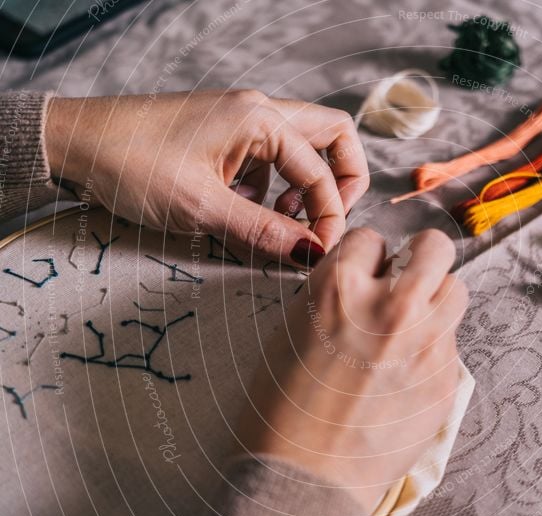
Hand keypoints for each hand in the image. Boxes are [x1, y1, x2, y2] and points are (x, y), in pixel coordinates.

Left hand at [44, 90, 368, 266]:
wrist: (74, 144)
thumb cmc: (130, 164)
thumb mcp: (202, 207)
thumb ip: (263, 232)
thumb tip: (312, 254)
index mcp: (260, 119)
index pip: (322, 171)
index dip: (330, 216)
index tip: (320, 252)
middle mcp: (259, 111)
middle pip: (332, 136)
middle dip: (342, 180)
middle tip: (327, 221)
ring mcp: (242, 120)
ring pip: (303, 147)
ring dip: (306, 185)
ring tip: (280, 219)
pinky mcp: (225, 134)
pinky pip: (270, 158)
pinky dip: (272, 186)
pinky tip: (244, 210)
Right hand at [235, 228, 467, 510]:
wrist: (303, 478)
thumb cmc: (281, 409)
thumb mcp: (292, 330)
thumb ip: (336, 295)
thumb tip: (368, 279)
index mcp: (340, 288)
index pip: (372, 238)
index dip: (367, 258)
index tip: (365, 273)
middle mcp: (390, 307)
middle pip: (435, 247)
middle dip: (420, 257)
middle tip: (408, 277)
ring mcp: (426, 343)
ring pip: (456, 291)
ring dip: (435, 300)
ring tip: (413, 325)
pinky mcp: (446, 379)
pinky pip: (450, 344)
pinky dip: (431, 351)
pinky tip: (405, 376)